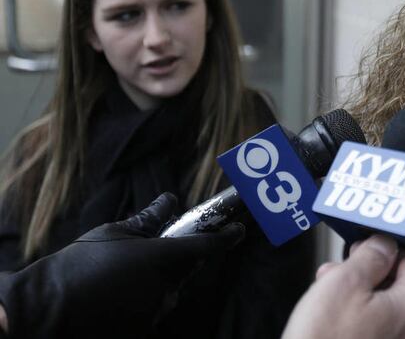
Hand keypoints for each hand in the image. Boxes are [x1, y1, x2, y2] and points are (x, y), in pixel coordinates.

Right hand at [0, 192, 243, 337]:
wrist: (46, 309)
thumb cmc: (79, 265)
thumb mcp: (114, 232)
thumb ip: (149, 219)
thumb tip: (169, 200)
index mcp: (163, 258)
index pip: (207, 247)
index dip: (226, 238)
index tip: (238, 231)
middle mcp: (166, 286)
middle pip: (188, 270)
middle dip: (182, 259)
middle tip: (160, 250)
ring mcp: (156, 311)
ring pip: (171, 290)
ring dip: (161, 280)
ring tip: (127, 273)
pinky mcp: (143, 329)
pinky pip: (153, 308)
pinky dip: (144, 298)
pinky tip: (120, 292)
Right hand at [282, 234, 404, 338]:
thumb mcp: (345, 283)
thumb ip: (371, 256)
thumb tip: (385, 242)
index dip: (388, 247)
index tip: (368, 242)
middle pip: (398, 286)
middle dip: (367, 272)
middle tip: (341, 266)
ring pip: (384, 309)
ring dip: (358, 293)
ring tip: (328, 289)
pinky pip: (377, 331)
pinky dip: (358, 318)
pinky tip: (333, 315)